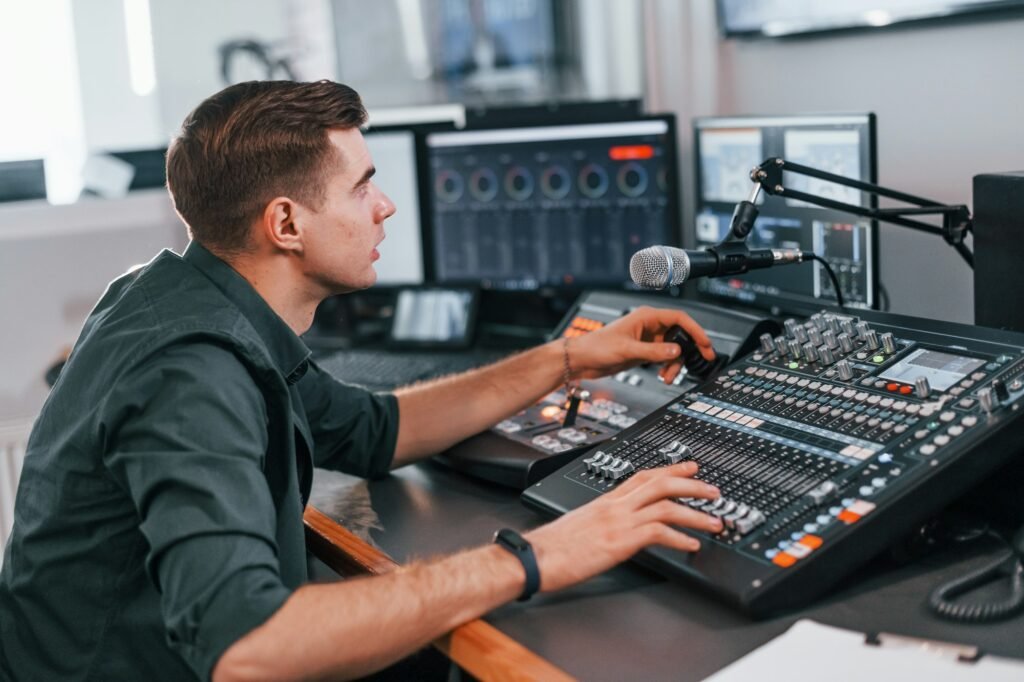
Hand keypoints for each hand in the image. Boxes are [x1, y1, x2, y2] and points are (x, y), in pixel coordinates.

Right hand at [524, 462, 721, 592]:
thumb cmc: (553, 546)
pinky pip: (658, 532)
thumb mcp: (582, 525)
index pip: (643, 475)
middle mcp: (615, 505)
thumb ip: (604, 521)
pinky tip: (691, 546)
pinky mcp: (620, 540)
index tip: (690, 468)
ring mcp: (618, 520)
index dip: (670, 469)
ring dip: (695, 513)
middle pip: (660, 482)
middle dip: (691, 484)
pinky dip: (680, 538)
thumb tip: (618, 529)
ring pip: (666, 505)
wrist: (536, 557)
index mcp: (606, 499)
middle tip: (713, 490)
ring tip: (714, 522)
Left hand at [568, 306, 714, 383]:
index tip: (705, 343)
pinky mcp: (644, 351)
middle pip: (680, 334)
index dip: (695, 330)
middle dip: (690, 349)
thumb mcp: (628, 350)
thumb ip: (654, 352)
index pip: (679, 319)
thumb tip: (676, 352)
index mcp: (647, 317)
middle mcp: (649, 326)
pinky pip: (664, 358)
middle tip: (703, 360)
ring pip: (673, 349)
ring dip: (675, 363)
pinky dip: (667, 367)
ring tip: (669, 376)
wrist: (582, 360)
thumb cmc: (597, 347)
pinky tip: (663, 376)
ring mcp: (648, 339)